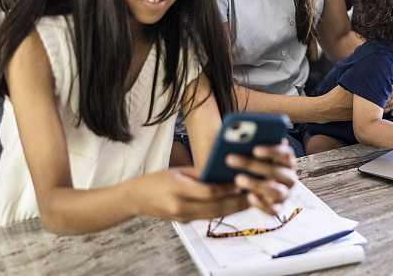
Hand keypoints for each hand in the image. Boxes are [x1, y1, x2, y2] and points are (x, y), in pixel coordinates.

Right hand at [130, 167, 248, 223]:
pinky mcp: (186, 221)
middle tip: (255, 194)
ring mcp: (183, 216)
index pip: (208, 191)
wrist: (137, 198)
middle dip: (237, 202)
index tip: (241, 183)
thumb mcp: (179, 171)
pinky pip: (209, 217)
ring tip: (251, 200)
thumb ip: (201, 173)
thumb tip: (225, 172)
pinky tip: (236, 205)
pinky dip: (224, 211)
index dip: (226, 189)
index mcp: (178, 189)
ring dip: (235, 209)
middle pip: (215, 207)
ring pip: (215, 215)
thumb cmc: (158, 179)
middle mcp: (181, 206)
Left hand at [225, 140, 296, 215]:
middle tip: (231, 159)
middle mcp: (289, 177)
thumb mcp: (253, 153)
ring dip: (256, 184)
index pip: (286, 153)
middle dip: (254, 166)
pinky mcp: (277, 208)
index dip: (272, 151)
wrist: (255, 188)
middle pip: (277, 171)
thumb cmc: (254, 165)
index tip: (255, 149)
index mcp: (286, 161)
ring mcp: (284, 194)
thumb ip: (251, 144)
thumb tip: (237, 135)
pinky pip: (272, 209)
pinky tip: (248, 196)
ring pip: (275, 191)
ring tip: (238, 179)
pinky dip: (261, 203)